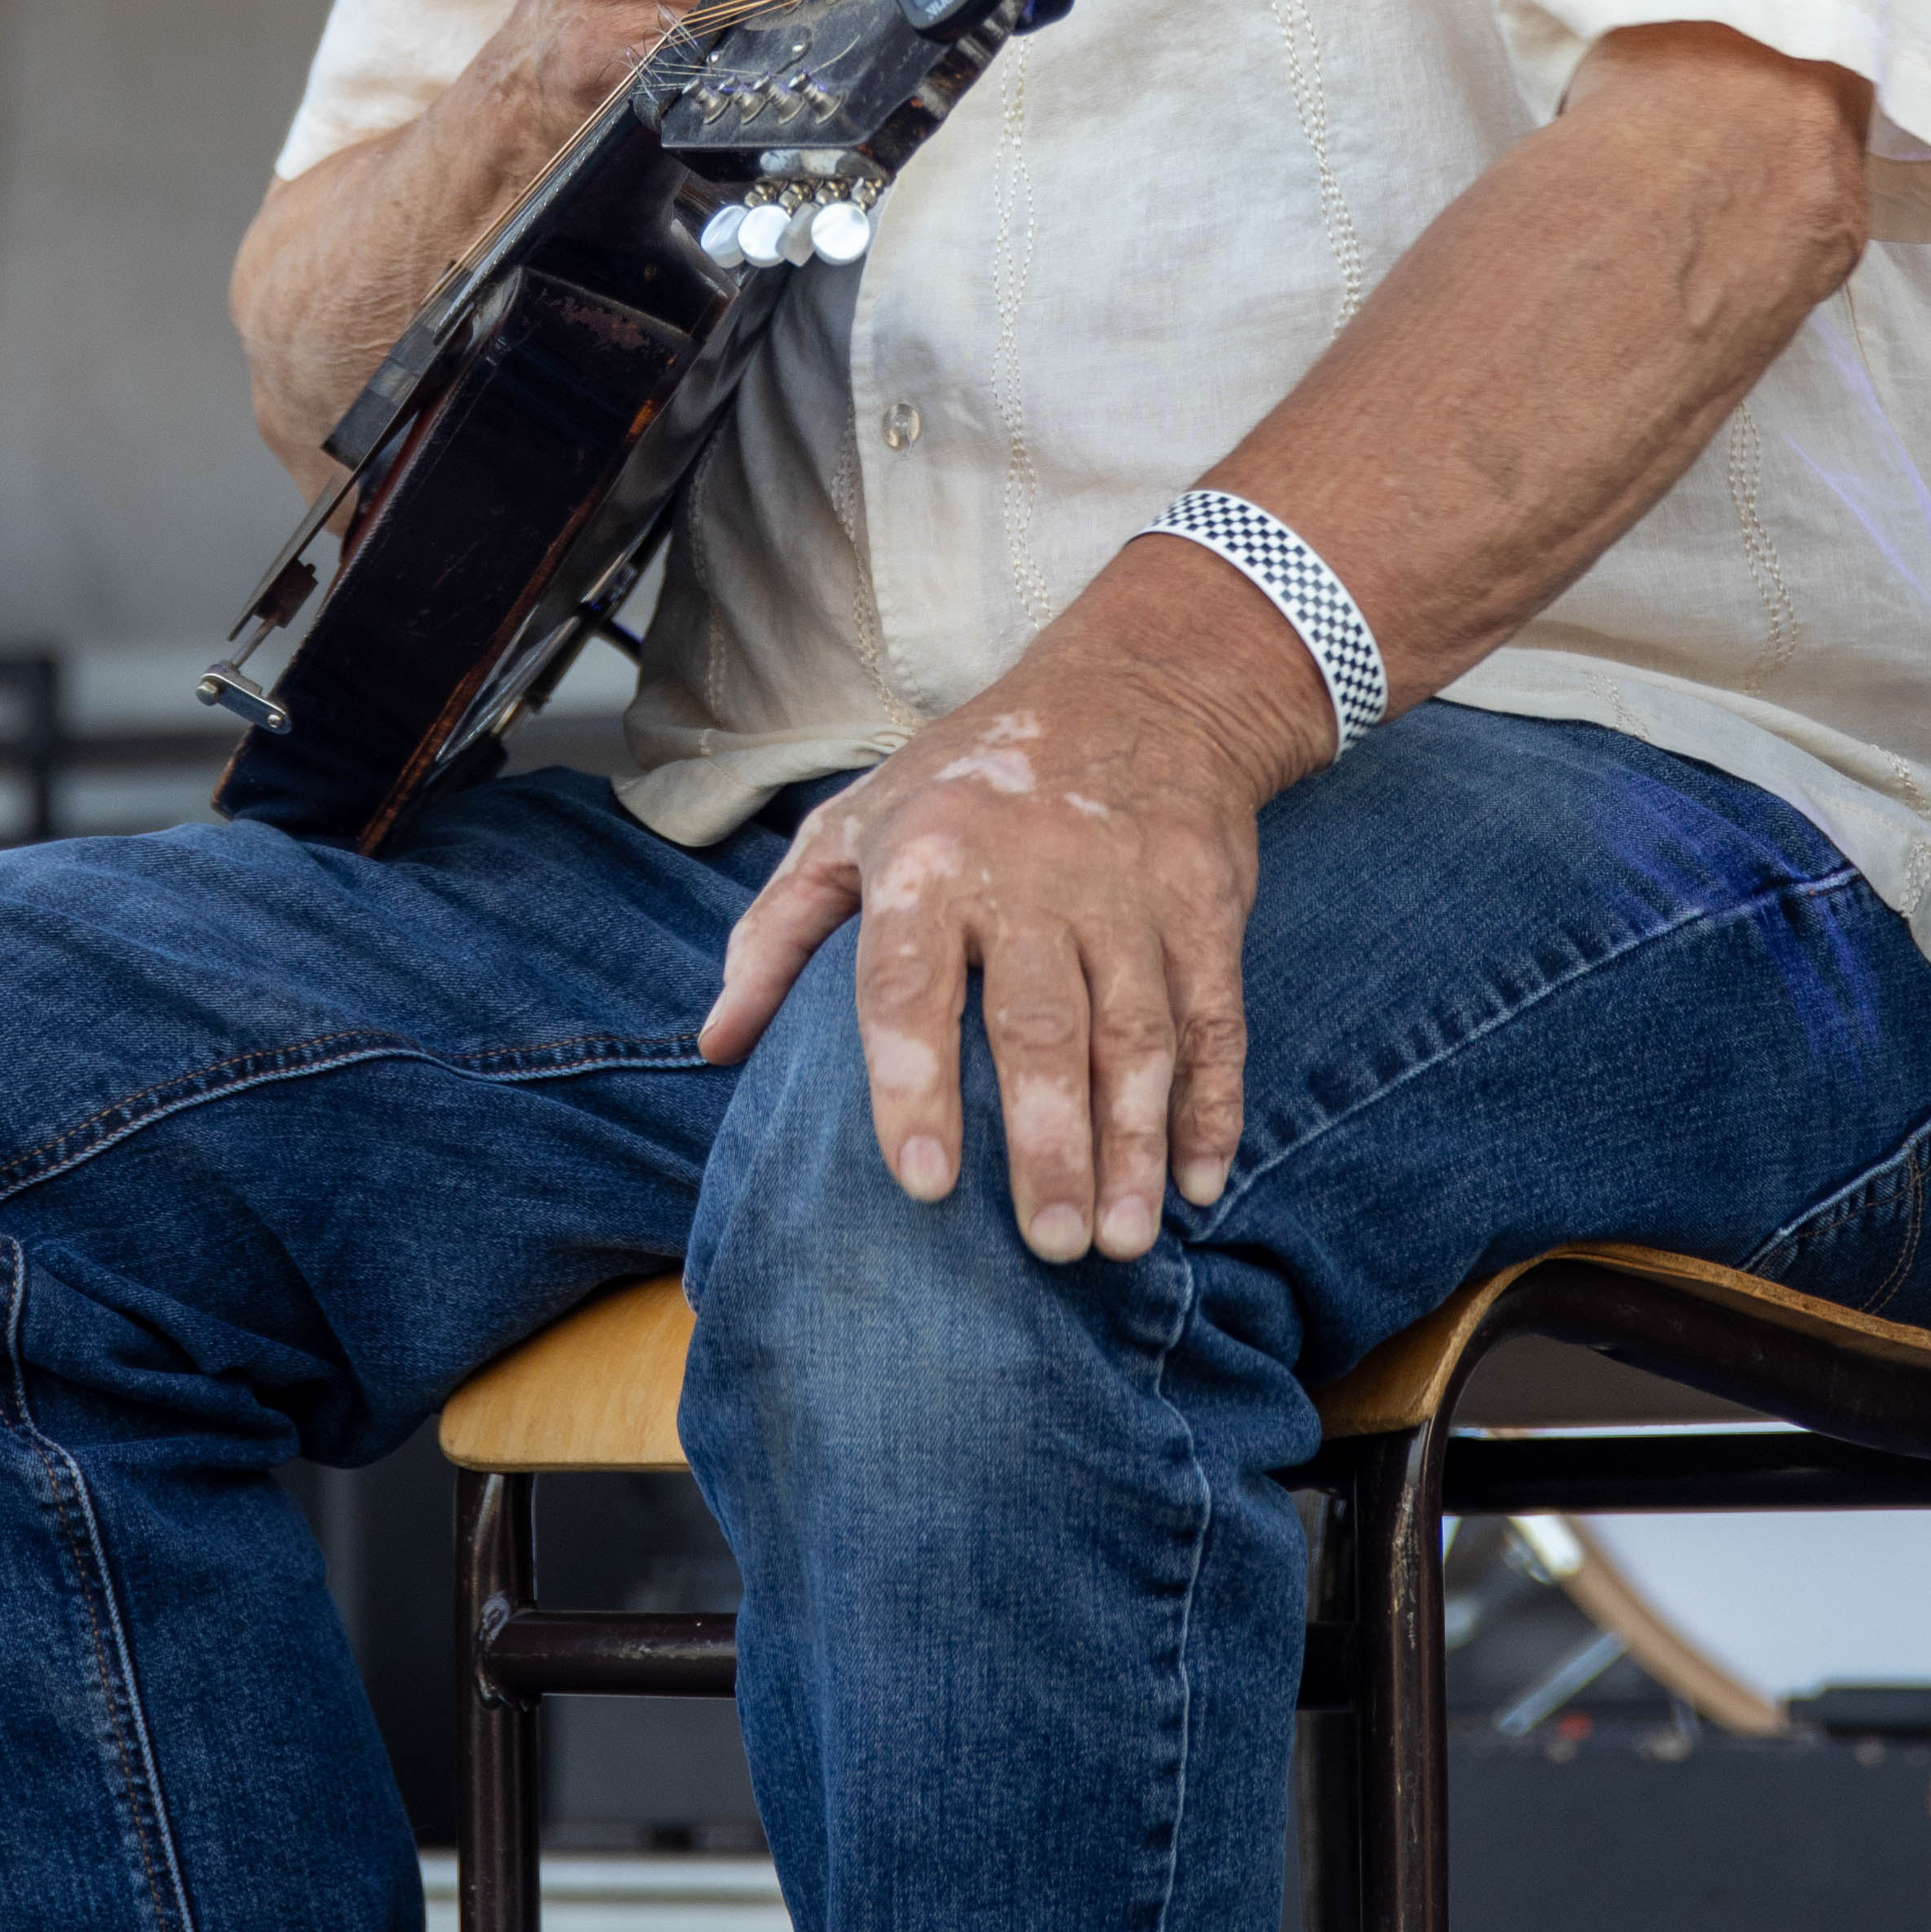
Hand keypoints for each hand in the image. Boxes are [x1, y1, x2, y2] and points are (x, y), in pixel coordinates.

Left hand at [697, 545, 1336, 1260]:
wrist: (1133, 686)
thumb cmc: (969, 778)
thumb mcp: (855, 824)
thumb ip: (780, 932)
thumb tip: (716, 1045)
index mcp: (928, 858)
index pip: (909, 983)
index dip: (912, 1083)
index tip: (923, 1183)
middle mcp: (1030, 872)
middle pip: (1039, 1022)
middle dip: (1049, 1141)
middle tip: (1049, 1245)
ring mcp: (1127, 889)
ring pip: (1136, 1031)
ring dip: (1133, 1142)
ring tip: (1123, 1241)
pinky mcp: (1205, 901)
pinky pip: (1214, 1015)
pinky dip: (1213, 1102)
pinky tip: (1199, 1181)